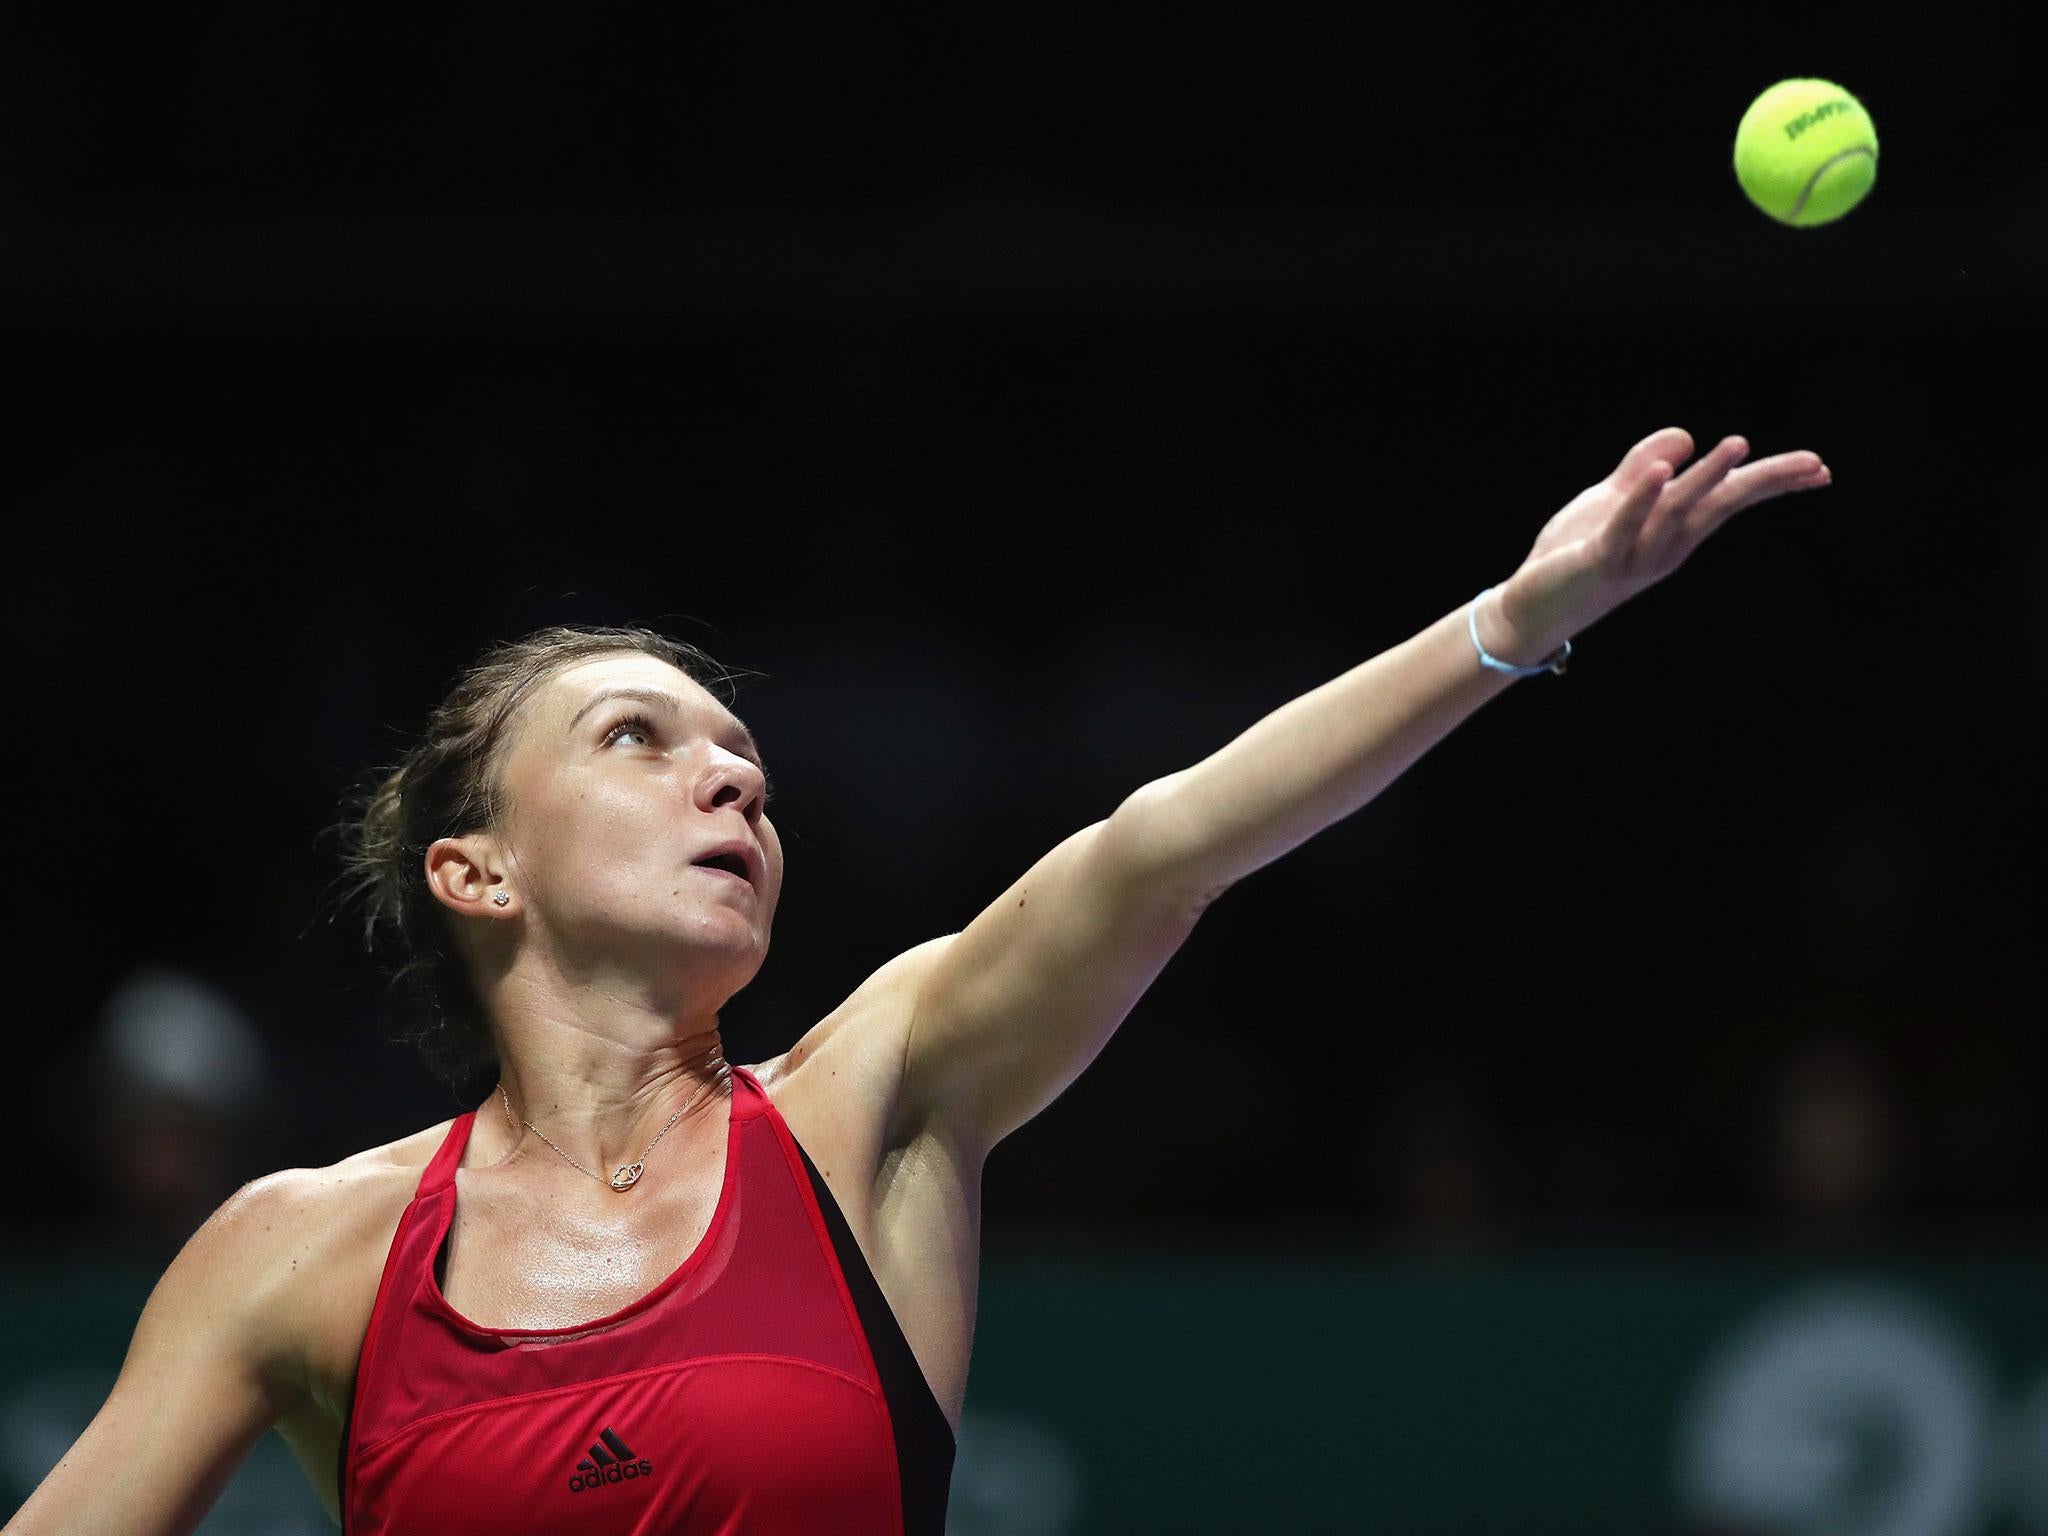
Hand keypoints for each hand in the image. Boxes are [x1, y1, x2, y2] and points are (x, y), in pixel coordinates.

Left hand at [1483, 427, 1831, 662]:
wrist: (1530, 608)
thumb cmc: (1574, 557)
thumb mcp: (1612, 502)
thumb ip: (1642, 468)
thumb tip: (1686, 436)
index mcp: (1674, 530)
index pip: (1730, 499)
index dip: (1771, 481)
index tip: (1817, 469)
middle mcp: (1665, 546)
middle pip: (1721, 506)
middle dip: (1764, 483)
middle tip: (1812, 465)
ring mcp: (1635, 555)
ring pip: (1678, 513)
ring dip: (1706, 478)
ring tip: (1738, 444)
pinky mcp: (1599, 560)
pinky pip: (1625, 527)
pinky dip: (1643, 499)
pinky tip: (1664, 470)